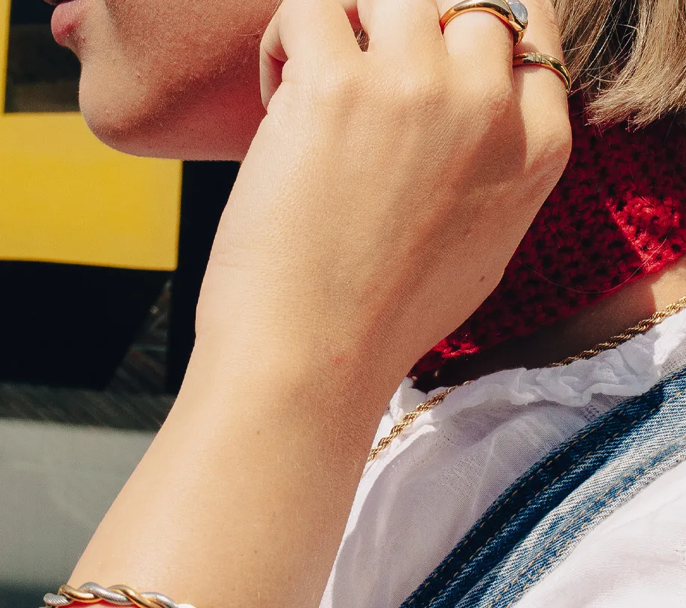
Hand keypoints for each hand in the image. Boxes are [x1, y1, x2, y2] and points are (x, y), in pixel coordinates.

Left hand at [195, 0, 570, 399]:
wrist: (313, 363)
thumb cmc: (382, 322)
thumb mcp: (479, 252)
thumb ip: (495, 171)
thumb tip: (477, 113)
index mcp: (537, 150)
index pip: (530, 36)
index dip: (469, 44)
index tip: (422, 75)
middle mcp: (488, 108)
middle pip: (464, 4)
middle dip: (409, 36)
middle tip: (360, 95)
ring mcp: (417, 90)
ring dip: (350, 26)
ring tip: (314, 89)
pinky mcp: (336, 89)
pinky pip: (312, 2)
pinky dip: (287, 37)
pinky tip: (278, 95)